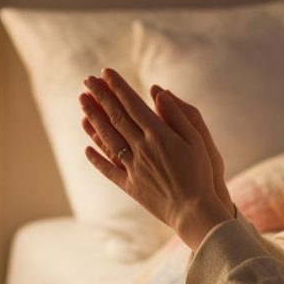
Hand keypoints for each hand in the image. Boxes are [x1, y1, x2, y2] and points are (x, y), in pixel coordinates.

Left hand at [79, 68, 232, 248]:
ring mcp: (133, 167)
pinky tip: (87, 148)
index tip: (105, 73)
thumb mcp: (196, 139)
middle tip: (87, 81)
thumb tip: (159, 92)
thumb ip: (177, 115)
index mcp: (158, 135)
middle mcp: (141, 149)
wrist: (194, 211)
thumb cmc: (201, 173)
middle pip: (115, 118)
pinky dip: (96, 158)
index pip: (132, 104)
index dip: (118, 87)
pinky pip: (108, 169)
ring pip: (107, 139)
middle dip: (100, 97)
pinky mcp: (130, 186)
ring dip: (93, 120)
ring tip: (82, 104)